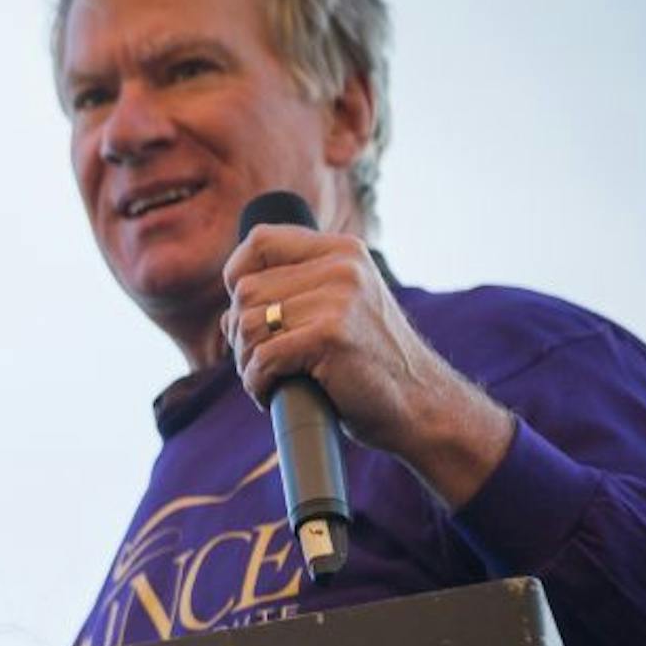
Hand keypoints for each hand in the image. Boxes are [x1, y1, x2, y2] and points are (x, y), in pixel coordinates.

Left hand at [222, 225, 513, 508]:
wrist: (420, 406)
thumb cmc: (369, 366)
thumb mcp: (337, 314)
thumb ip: (291, 300)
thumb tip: (225, 316)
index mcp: (343, 251)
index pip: (261, 240)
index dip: (236, 274)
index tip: (244, 312)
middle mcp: (342, 266)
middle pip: (246, 291)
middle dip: (241, 335)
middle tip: (263, 364)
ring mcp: (338, 298)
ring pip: (248, 325)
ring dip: (247, 362)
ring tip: (271, 380)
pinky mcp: (330, 336)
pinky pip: (262, 357)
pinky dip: (257, 383)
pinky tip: (272, 395)